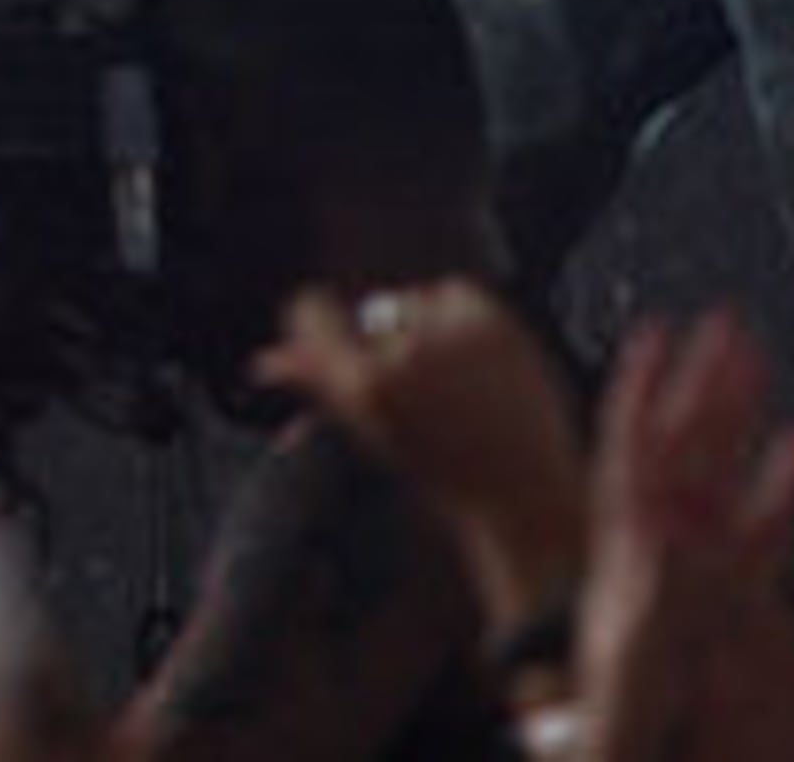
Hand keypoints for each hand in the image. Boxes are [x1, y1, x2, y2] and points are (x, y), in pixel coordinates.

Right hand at [255, 280, 585, 630]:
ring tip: (459, 388)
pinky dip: (461, 321)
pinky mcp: (492, 319)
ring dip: (426, 330)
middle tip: (421, 391)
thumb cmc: (448, 478)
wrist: (527, 497)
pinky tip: (480, 366)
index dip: (312, 318)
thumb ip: (318, 385)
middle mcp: (404, 355)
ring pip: (412, 302)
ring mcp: (451, 334)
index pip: (310, 315)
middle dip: (386, 340)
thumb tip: (267, 360)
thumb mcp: (370, 436)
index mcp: (366, 388)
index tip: (322, 324)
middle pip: (369, 313)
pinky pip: (452, 295)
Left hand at [579, 309, 793, 761]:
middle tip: (725, 318)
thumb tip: (665, 536)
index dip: (639, 382)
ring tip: (759, 353)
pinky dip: (788, 480)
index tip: (652, 329)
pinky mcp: (742, 570)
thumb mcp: (631, 643)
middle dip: (705, 375)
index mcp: (625, 530)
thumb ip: (650, 592)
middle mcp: (664, 521)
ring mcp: (704, 539)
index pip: (628, 438)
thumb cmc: (627, 676)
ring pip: (725, 460)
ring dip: (742, 409)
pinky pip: (769, 516)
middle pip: (685, 434)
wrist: (652, 708)